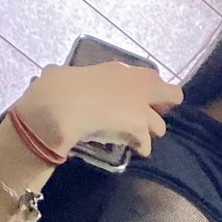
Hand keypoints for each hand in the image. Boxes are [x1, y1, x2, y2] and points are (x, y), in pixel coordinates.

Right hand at [16, 61, 182, 160]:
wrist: (61, 105)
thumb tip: (50, 74)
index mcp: (118, 70)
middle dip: (163, 108)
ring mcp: (139, 107)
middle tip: (149, 119)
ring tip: (139, 139)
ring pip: (160, 125)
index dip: (145, 89)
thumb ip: (63, 75)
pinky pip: (146, 144)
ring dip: (151, 132)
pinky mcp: (137, 129)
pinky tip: (134, 151)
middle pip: (171, 95)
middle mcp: (136, 85)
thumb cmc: (57, 86)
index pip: (147, 76)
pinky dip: (141, 149)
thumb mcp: (62, 74)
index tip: (137, 98)